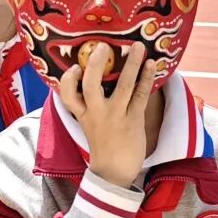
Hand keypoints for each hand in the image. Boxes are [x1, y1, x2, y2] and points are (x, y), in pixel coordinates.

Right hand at [59, 41, 155, 187]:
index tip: (74, 67)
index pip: (67, 95)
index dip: (68, 80)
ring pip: (123, 86)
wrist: (114, 172)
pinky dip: (146, 78)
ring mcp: (116, 116)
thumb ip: (88, 104)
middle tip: (102, 45)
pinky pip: (140, 95)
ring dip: (131, 64)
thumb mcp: (88, 124)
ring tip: (138, 46)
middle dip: (95, 64)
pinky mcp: (133, 120)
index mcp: (82, 114)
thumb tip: (95, 77)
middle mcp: (97, 113)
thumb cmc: (103, 144)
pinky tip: (151, 65)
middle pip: (90, 86)